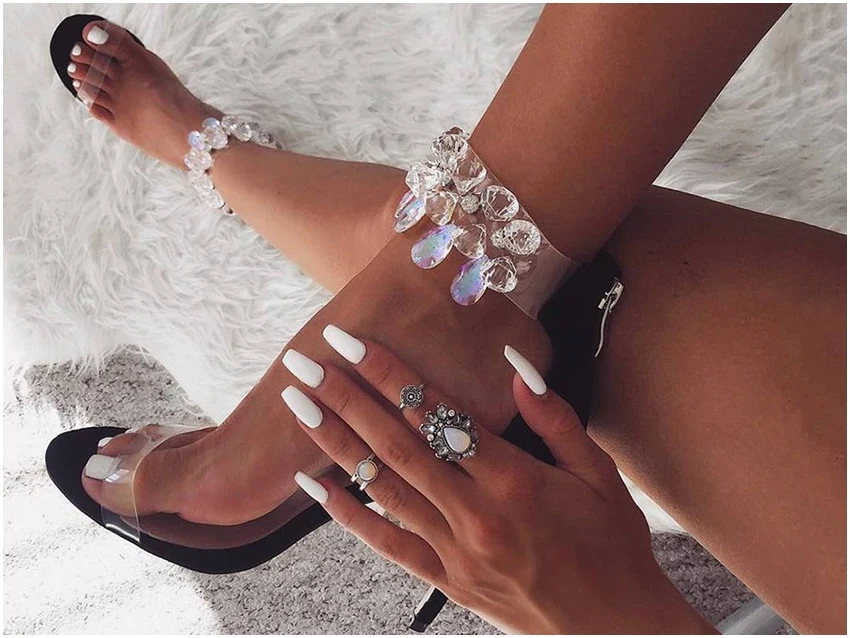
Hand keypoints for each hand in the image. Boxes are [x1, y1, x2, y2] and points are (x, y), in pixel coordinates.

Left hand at [282, 329, 713, 633]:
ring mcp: (455, 551)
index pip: (437, 414)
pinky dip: (346, 513)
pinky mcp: (446, 580)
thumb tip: (513, 365)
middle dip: (346, 398)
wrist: (614, 628)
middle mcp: (476, 514)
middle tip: (304, 365)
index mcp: (514, 481)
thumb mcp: (598, 472)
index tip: (352, 344)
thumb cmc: (612, 545)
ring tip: (299, 407)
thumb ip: (553, 417)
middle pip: (397, 444)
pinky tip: (313, 486)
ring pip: (382, 486)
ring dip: (336, 443)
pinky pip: (386, 542)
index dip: (390, 374)